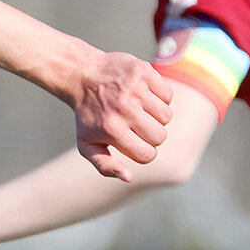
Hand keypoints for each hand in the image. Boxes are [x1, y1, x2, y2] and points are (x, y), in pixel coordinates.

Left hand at [70, 52, 172, 181]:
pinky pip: (168, 95)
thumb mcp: (87, 144)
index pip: (147, 154)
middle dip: (151, 135)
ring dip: (157, 117)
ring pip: (166, 116)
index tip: (133, 143)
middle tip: (136, 126)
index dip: (144, 152)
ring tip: (140, 110)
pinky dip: (160, 97)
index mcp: (112, 130)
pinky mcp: (144, 72)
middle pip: (160, 136)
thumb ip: (105, 165)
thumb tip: (128, 177)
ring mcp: (135, 89)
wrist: (82, 76)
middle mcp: (124, 109)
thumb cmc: (88, 116)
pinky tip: (143, 95)